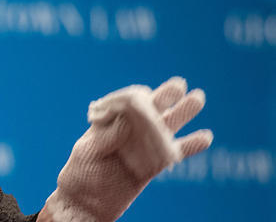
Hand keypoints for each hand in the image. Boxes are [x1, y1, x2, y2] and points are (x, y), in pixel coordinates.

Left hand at [43, 77, 212, 221]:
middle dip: (165, 96)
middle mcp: (128, 133)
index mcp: (110, 123)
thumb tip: (128, 121)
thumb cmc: (81, 173)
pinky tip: (206, 137)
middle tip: (180, 84)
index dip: (138, 97)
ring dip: (182, 114)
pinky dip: (190, 146)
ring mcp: (141, 149)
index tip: (142, 96)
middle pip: (151, 111)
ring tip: (198, 98)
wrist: (85, 203)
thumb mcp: (89, 150)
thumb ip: (109, 136)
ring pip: (166, 128)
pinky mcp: (152, 167)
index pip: (128, 103)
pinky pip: (173, 154)